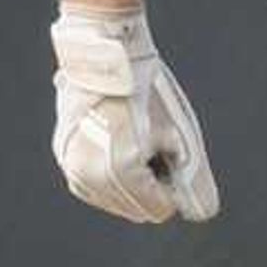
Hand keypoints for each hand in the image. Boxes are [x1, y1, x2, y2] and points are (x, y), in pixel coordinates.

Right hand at [50, 6, 220, 223]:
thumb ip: (194, 180)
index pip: (159, 210)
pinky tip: (118, 142)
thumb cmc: (149, 91)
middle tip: (154, 144)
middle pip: (136, 210)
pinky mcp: (63, 156)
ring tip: (134, 139)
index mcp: (120, 171)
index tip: (172, 152)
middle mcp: (88, 176)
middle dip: (152, 185)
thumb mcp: (180, 135)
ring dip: (131, 181)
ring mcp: (71, 166)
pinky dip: (110, 174)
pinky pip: (93, 185)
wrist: (107, 52)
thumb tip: (203, 213)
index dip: (173, 186)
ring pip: (114, 201)